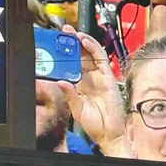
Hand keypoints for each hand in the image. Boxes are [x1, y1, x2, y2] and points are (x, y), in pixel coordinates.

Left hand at [56, 26, 131, 156]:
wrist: (110, 133)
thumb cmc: (96, 124)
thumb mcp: (77, 109)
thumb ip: (70, 94)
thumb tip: (61, 81)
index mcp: (82, 85)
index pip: (73, 64)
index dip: (66, 54)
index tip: (56, 45)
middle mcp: (91, 79)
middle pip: (82, 55)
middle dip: (73, 43)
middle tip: (64, 32)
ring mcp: (100, 77)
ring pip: (91, 54)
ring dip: (83, 42)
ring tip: (73, 34)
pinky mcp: (109, 77)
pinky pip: (102, 59)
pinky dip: (94, 48)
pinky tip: (85, 42)